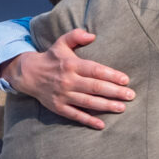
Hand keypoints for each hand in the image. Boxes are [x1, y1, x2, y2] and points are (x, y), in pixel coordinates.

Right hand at [0, 28, 134, 129]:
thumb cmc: (51, 58)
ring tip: (122, 108)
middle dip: (114, 92)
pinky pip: (75, 115)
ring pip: (88, 102)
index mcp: (71, 65)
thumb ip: (76, 36)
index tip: (125, 79)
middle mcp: (68, 81)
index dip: (111, 75)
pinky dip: (88, 120)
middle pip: (95, 87)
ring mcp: (63, 95)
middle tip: (130, 95)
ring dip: (106, 106)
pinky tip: (101, 124)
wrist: (28, 74)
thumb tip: (92, 35)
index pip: (95, 70)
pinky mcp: (58, 107)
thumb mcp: (61, 43)